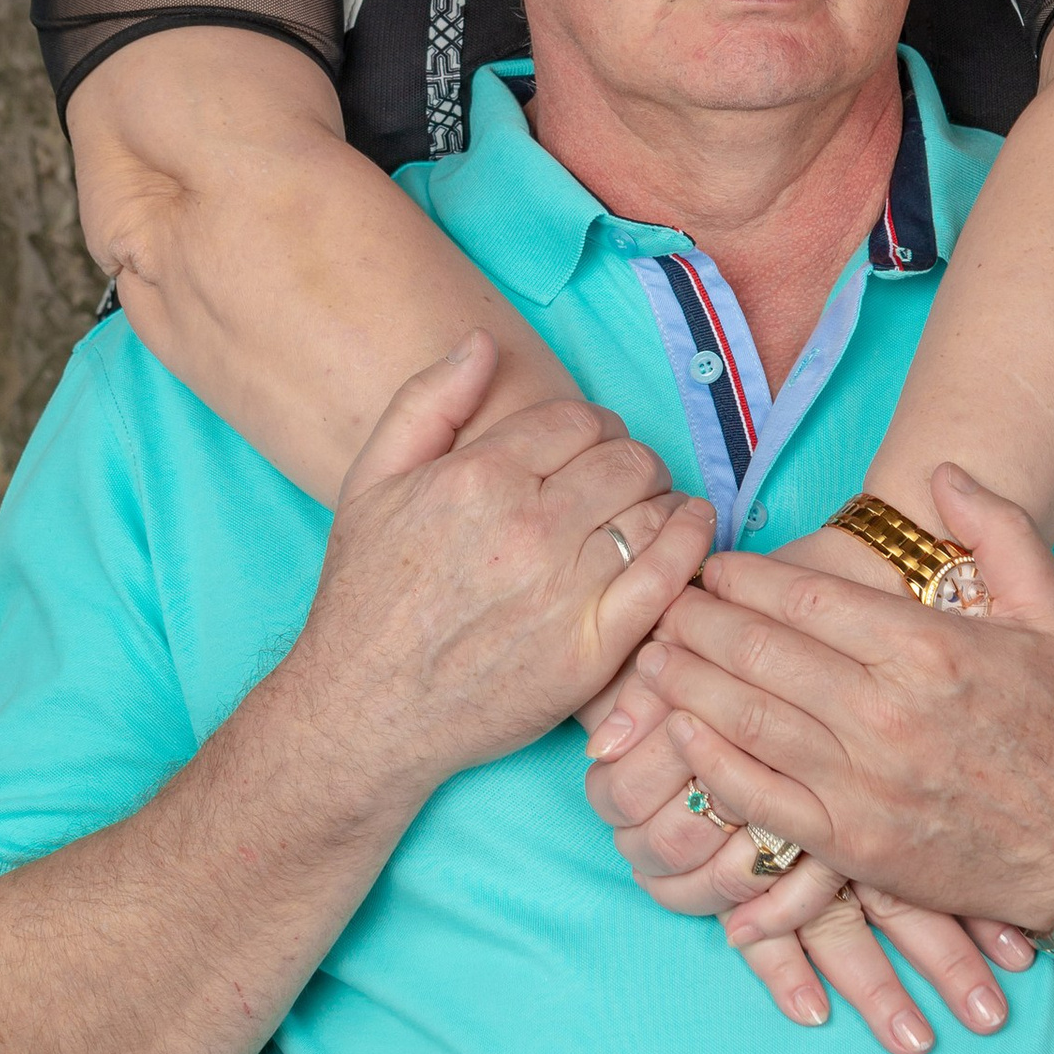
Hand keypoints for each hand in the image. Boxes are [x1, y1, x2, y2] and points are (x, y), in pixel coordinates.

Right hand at [291, 333, 714, 806]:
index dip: (592, 426)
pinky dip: (692, 541)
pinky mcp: (593, 650)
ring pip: (653, 510)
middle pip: (626, 460)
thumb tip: (482, 342)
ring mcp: (565, 591)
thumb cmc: (364, 597)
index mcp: (478, 476)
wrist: (362, 710)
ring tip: (650, 506)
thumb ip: (426, 402)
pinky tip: (690, 529)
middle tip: (621, 478)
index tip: (589, 446)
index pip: (578, 420)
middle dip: (631, 459)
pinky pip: (669, 575)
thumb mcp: (368, 482)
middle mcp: (527, 527)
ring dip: (662, 498)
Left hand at [585, 506, 1037, 1052]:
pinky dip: (710, 763)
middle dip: (699, 621)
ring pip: (747, 720)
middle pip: (761, 652)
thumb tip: (940, 474)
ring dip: (687, 683)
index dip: (744, 577)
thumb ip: (999, 529)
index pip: (805, 598)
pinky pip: (759, 798)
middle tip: (664, 601)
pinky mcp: (850, 846)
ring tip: (650, 656)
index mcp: (927, 649)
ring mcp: (862, 785)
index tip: (713, 564)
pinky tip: (681, 732)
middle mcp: (885, 714)